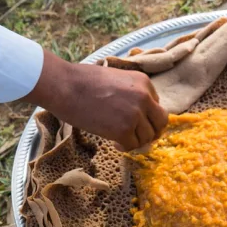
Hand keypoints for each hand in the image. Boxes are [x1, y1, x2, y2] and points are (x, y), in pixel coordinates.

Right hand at [22, 49, 168, 150]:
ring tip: (120, 138)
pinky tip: (114, 143)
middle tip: (137, 135)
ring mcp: (134, 115)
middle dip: (151, 131)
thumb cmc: (84, 80)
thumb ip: (131, 93)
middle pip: (161, 122)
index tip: (134, 121)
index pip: (157, 105)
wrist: (65, 86)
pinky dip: (125, 148)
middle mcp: (144, 98)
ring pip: (148, 137)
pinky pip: (132, 146)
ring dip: (136, 141)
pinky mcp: (122, 130)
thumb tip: (138, 115)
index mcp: (144, 82)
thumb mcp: (116, 78)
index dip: (147, 116)